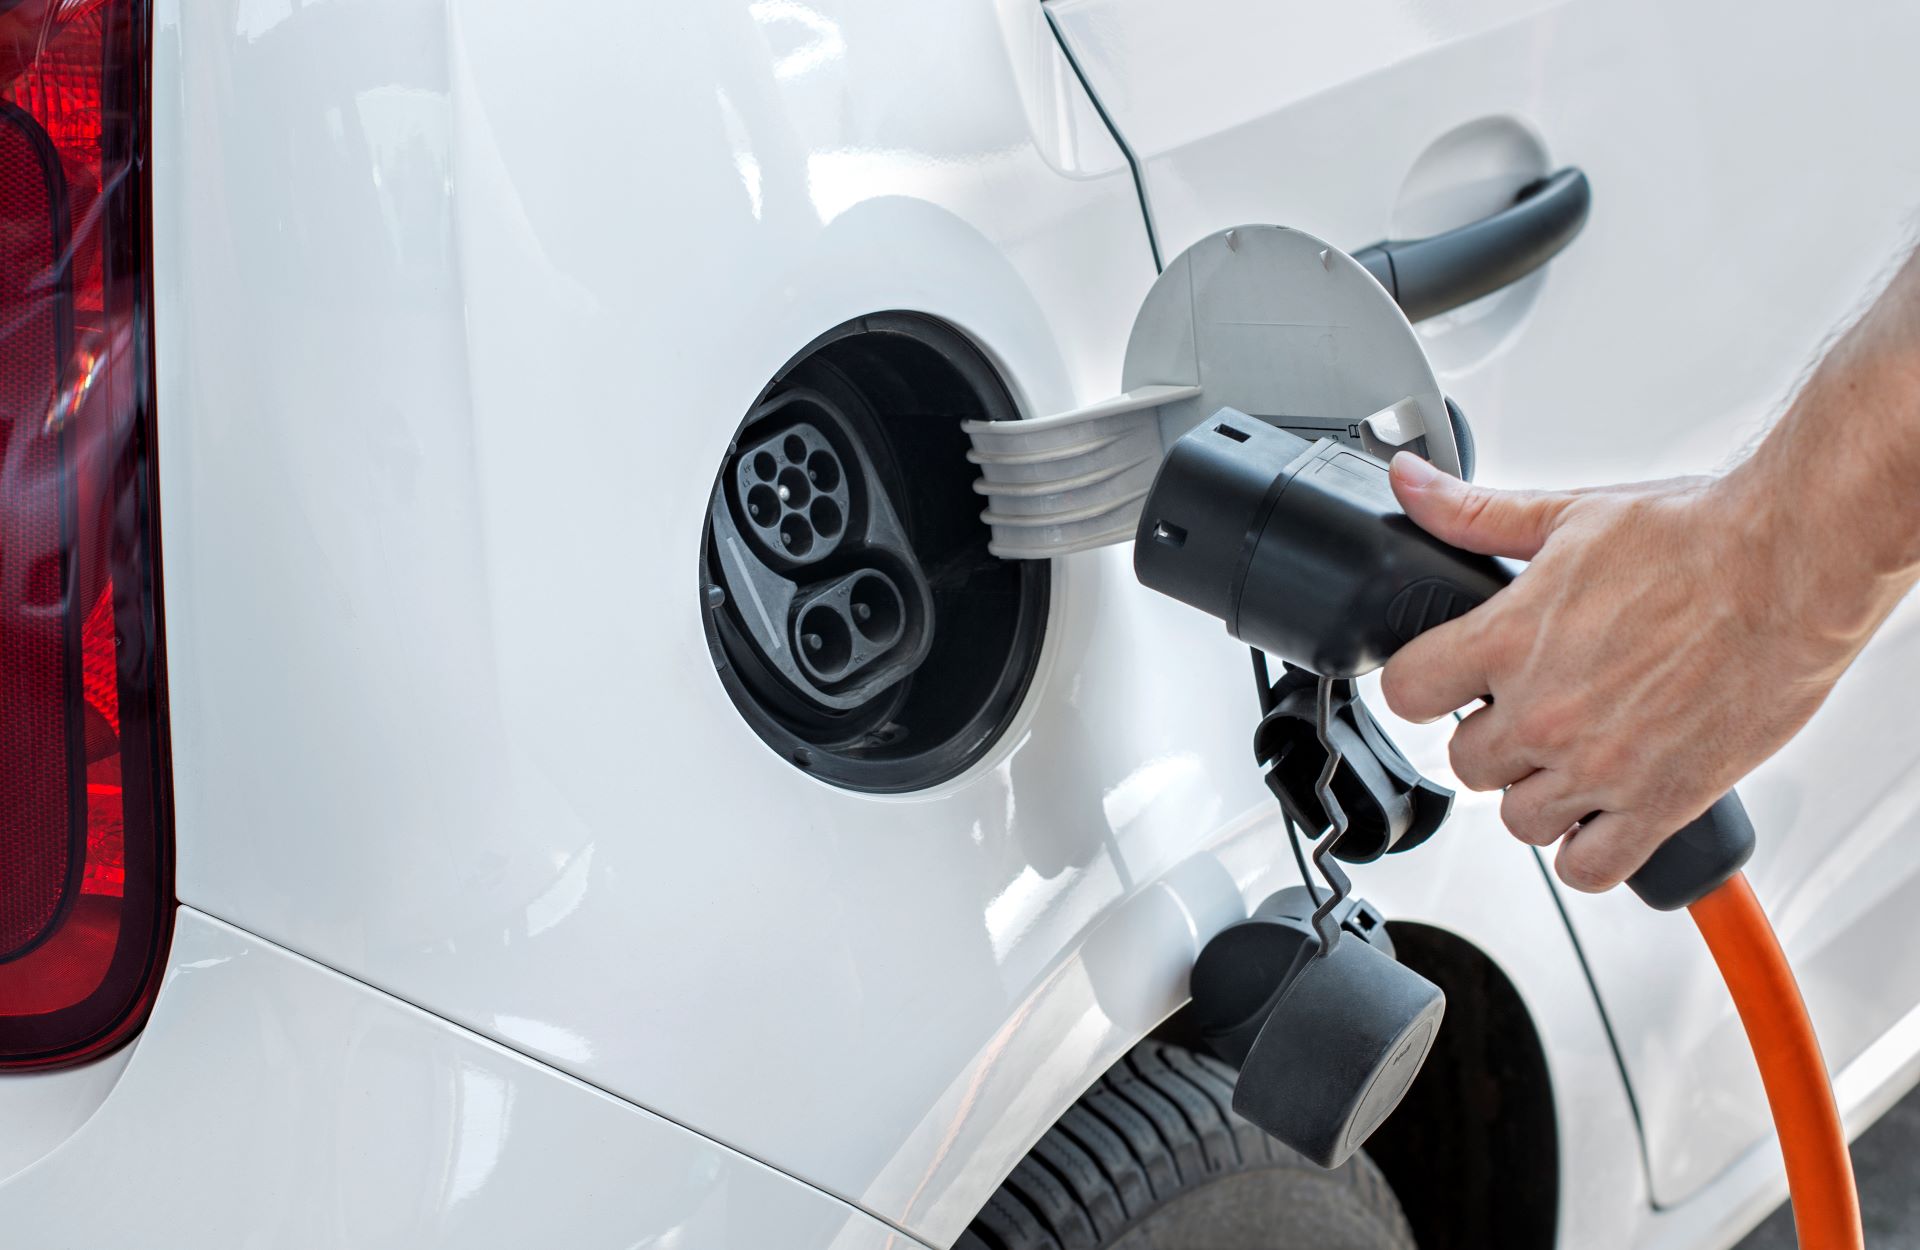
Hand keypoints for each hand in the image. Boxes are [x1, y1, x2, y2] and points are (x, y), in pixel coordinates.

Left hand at [1378, 452, 1868, 891]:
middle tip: (1534, 710)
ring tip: (1575, 754)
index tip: (1446, 681)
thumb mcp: (1568, 515)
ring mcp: (1599, 766)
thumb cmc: (1697, 537)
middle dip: (1492, 739)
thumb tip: (1410, 485)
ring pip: (1520, 821)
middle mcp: (1544, 713)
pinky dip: (1591, 848)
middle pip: (1465, 764)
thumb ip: (1476, 515)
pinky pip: (1591, 867)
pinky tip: (1606, 810)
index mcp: (1508, 642)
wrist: (1795, 565)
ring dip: (1539, 794)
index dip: (1421, 686)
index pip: (1406, 693)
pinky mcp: (1660, 803)